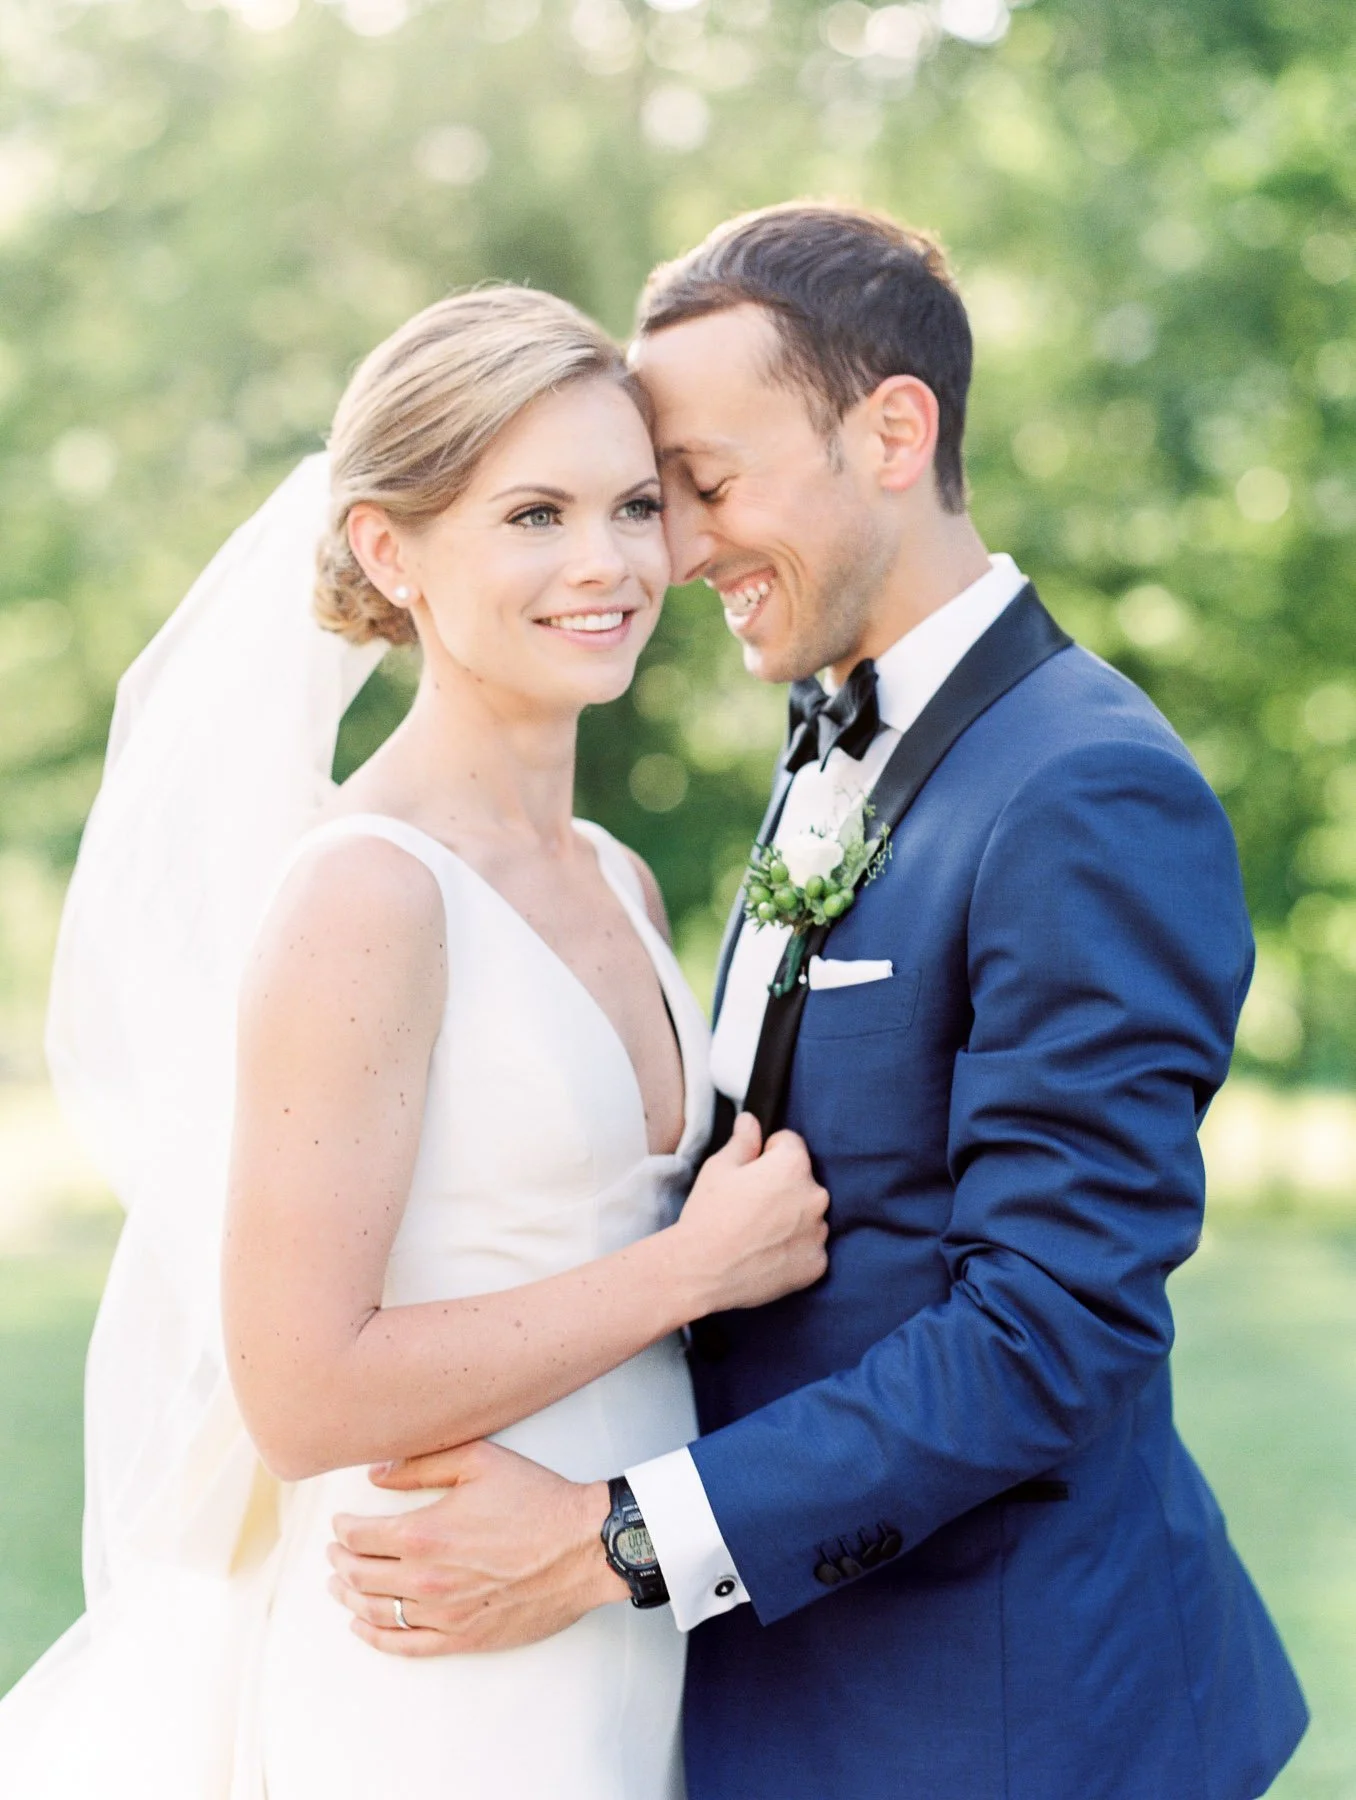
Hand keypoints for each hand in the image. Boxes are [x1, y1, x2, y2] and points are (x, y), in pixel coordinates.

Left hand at [328, 1440, 626, 1656]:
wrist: (582, 1548)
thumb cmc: (536, 1500)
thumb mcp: (479, 1461)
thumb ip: (421, 1464)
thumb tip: (375, 1473)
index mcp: (425, 1534)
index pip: (359, 1537)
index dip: (342, 1530)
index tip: (340, 1524)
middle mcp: (426, 1580)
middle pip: (359, 1576)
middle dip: (339, 1561)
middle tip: (335, 1551)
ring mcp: (443, 1614)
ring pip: (376, 1612)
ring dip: (349, 1597)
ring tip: (340, 1585)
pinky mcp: (463, 1638)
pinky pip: (405, 1645)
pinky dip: (376, 1636)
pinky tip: (362, 1625)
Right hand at [674, 1112, 829, 1313]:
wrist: (701, 1272)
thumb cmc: (708, 1216)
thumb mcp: (718, 1168)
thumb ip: (743, 1141)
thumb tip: (751, 1121)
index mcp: (793, 1165)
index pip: (790, 1143)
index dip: (766, 1154)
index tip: (750, 1173)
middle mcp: (816, 1196)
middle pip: (802, 1181)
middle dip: (782, 1187)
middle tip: (750, 1206)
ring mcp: (819, 1232)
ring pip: (808, 1216)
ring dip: (791, 1219)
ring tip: (756, 1233)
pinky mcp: (817, 1264)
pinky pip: (810, 1248)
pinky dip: (794, 1251)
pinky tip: (766, 1255)